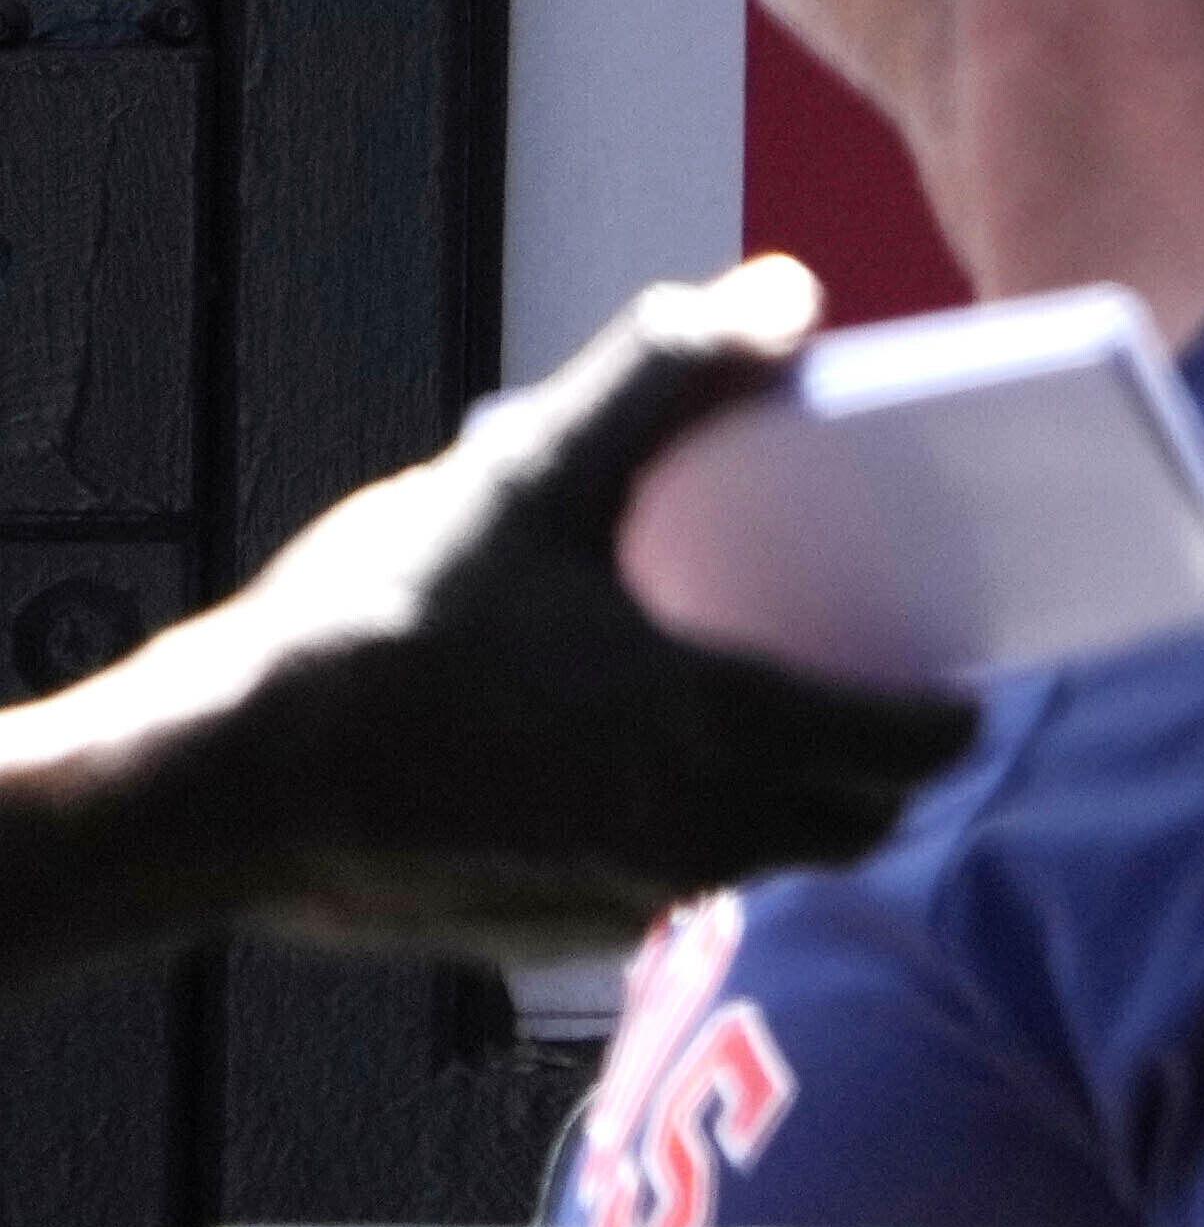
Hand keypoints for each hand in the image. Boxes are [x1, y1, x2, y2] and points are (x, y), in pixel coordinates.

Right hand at [108, 265, 978, 951]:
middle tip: (880, 673)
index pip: (917, 746)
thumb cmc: (370, 630)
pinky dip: (697, 834)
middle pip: (862, 818)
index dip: (958, 703)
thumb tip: (784, 293)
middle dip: (893, 757)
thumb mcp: (528, 478)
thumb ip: (664, 378)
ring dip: (797, 797)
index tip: (968, 655)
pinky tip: (643, 760)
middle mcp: (693, 836)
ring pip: (769, 859)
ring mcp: (618, 899)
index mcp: (718, 729)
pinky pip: (671, 889)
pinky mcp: (547, 933)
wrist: (212, 787)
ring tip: (768, 702)